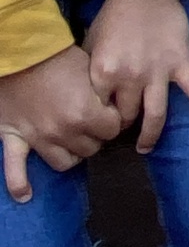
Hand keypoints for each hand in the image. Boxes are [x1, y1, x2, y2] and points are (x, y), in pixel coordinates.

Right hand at [0, 46, 121, 201]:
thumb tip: (114, 104)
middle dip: (96, 135)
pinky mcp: (15, 138)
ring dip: (72, 152)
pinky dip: (19, 183)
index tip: (110, 110)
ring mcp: (39, 138)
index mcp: (86, 113)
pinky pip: (15, 168)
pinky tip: (25, 195)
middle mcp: (64, 131)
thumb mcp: (90, 69)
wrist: (18, 52)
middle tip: (92, 122)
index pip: (114, 129)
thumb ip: (103, 92)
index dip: (114, 118)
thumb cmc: (57, 55)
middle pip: (93, 147)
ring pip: (66, 161)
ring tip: (74, 141)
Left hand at [85, 0, 188, 151]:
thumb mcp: (91, 44)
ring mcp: (158, 72)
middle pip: (126, 115)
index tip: (100, 123)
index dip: (99, 118)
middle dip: (122, 125)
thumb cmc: (114, 17)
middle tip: (121, 131)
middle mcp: (130, 77)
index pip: (99, 108)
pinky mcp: (181, 64)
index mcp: (104, 72)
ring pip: (155, 114)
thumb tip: (88, 97)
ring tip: (145, 148)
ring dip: (150, 135)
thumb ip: (90, 73)